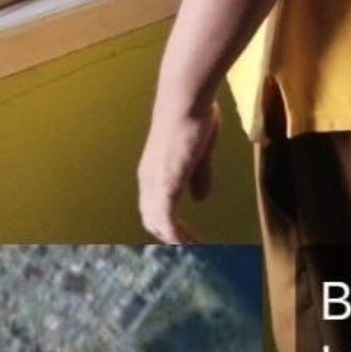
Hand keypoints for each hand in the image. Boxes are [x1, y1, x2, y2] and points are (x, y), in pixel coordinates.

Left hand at [137, 98, 219, 244]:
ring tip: (192, 248)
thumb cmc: (194, 120)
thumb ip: (199, 176)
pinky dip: (176, 235)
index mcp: (155, 172)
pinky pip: (167, 219)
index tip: (186, 235)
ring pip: (156, 222)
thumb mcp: (201, 153)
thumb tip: (200, 199)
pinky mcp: (166, 185)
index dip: (168, 223)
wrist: (185, 103)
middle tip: (189, 246)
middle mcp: (149, 181)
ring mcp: (155, 184)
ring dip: (173, 238)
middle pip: (151, 218)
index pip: (155, 206)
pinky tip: (190, 243)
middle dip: (169, 235)